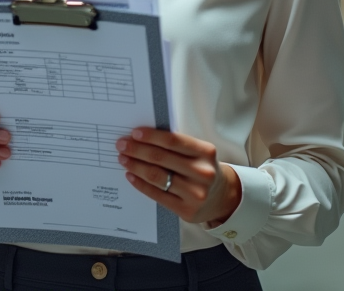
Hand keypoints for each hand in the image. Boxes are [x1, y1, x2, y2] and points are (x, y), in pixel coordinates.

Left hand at [116, 128, 241, 225]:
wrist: (222, 197)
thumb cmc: (202, 168)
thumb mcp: (198, 153)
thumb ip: (176, 145)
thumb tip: (142, 137)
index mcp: (206, 152)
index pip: (173, 141)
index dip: (151, 136)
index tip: (134, 133)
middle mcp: (203, 173)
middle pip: (161, 158)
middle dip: (137, 150)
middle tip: (121, 145)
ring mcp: (195, 193)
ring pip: (157, 176)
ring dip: (135, 166)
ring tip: (123, 159)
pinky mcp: (186, 210)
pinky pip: (157, 195)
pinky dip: (140, 184)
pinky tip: (131, 175)